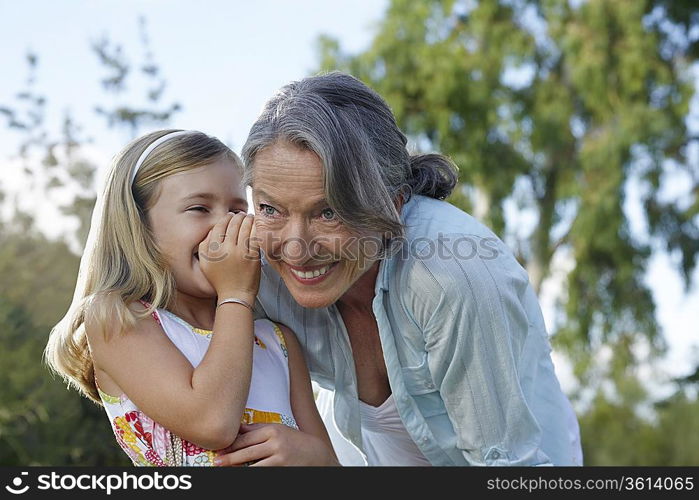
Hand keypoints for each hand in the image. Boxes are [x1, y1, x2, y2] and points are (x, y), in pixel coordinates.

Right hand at [198, 212, 260, 300]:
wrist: (235, 295)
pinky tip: (256, 225)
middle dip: (238, 217)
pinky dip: (255, 229)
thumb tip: (213, 230)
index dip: (225, 219)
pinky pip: (254, 237)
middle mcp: (225, 250)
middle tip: (241, 214)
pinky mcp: (253, 257)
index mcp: (212, 251)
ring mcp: (240, 253)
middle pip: (232, 226)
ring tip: (249, 217)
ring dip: (247, 220)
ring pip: (244, 229)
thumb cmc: (220, 280)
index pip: (219, 227)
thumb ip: (204, 246)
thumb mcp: (205, 264)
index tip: (230, 216)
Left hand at [214, 423, 339, 465]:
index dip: (231, 445)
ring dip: (237, 469)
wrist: (318, 456)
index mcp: (273, 430)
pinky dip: (252, 474)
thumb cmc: (297, 442)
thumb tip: (238, 428)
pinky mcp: (282, 470)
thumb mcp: (279, 430)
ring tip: (226, 470)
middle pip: (246, 452)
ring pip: (252, 466)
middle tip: (217, 462)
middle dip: (229, 458)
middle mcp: (276, 443)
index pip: (246, 438)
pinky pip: (262, 473)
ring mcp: (279, 458)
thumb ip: (259, 430)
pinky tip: (244, 474)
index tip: (220, 449)